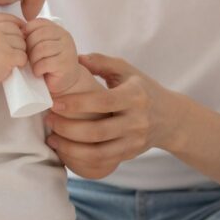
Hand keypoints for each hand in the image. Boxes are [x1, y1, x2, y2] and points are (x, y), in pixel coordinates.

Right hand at [0, 14, 27, 84]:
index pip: (5, 17)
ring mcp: (0, 43)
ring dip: (19, 52)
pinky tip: (12, 66)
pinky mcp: (7, 56)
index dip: (15, 23)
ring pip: (22, 43)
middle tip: (10, 52)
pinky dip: (20, 62)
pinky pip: (23, 56)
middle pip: (17, 30)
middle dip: (17, 41)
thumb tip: (16, 27)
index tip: (20, 30)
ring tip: (8, 60)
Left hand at [24, 18, 80, 94]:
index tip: (25, 44)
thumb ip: (35, 36)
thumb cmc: (50, 63)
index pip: (38, 23)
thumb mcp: (43, 45)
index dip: (28, 33)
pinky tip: (39, 72)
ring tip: (35, 66)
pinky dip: (37, 69)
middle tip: (29, 58)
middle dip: (29, 48)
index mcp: (58, 30)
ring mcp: (67, 50)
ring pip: (41, 49)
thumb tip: (19, 32)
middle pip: (38, 36)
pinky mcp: (64, 64)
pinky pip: (44, 63)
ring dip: (33, 60)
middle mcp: (65, 38)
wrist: (65, 81)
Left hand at [44, 53, 182, 179]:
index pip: (102, 102)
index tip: (55, 103)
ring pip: (98, 152)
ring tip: (53, 139)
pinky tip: (66, 150)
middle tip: (49, 120)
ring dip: (71, 148)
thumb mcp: (127, 71)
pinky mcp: (130, 154)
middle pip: (97, 132)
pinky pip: (102, 162)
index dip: (76, 104)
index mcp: (135, 96)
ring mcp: (134, 141)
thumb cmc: (142, 89)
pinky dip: (81, 159)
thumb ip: (102, 62)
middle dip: (68, 129)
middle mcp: (136, 121)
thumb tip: (76, 58)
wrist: (170, 118)